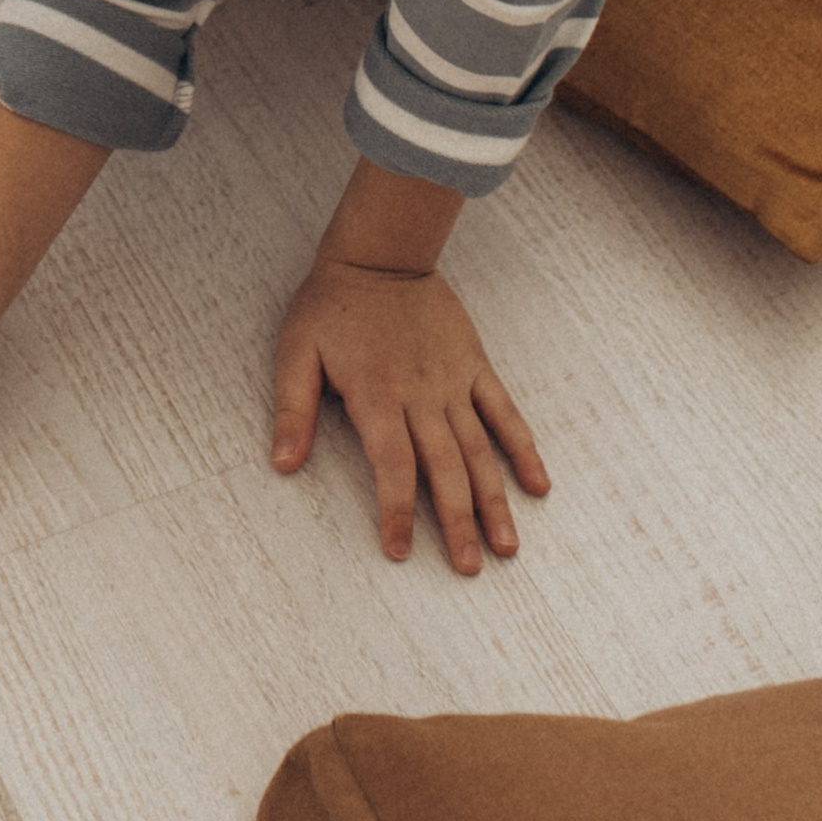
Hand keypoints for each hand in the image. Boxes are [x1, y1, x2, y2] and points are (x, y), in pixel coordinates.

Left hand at [271, 254, 548, 574]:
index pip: (393, 467)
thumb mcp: (296, 352)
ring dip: (494, 500)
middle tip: (470, 569)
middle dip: (458, 523)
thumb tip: (282, 464)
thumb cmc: (331, 304)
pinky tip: (538, 486)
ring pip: (479, 450)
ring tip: (507, 546)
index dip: (396, 512)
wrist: (381, 251)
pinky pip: (505, 412)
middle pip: (445, 469)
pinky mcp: (475, 365)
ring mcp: (454, 381)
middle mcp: (422, 395)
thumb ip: (292, 409)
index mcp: (377, 395)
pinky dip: (523, 449)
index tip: (399, 552)